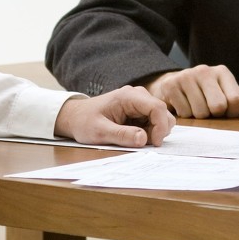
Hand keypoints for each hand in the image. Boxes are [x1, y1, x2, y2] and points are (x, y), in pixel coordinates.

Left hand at [54, 85, 174, 146]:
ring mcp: (139, 102)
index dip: (160, 126)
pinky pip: (153, 122)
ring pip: (161, 118)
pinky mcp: (139, 110)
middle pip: (163, 112)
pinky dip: (149, 132)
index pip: (157, 107)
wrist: (75, 117)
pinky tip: (134, 136)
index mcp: (129, 96)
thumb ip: (122, 135)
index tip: (154, 143)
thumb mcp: (100, 132)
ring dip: (154, 132)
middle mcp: (138, 95)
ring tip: (135, 140)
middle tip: (143, 144)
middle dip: (158, 131)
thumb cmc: (84, 122)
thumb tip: (144, 139)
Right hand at [145, 64, 238, 117]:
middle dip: (215, 115)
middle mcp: (204, 70)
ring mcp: (186, 76)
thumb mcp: (226, 95)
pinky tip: (184, 106)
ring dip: (200, 117)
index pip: (236, 99)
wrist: (175, 84)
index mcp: (222, 72)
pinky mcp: (171, 85)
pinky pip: (184, 113)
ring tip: (196, 107)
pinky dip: (186, 115)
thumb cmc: (206, 93)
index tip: (227, 112)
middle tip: (210, 111)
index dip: (233, 112)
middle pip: (218, 106)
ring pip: (200, 113)